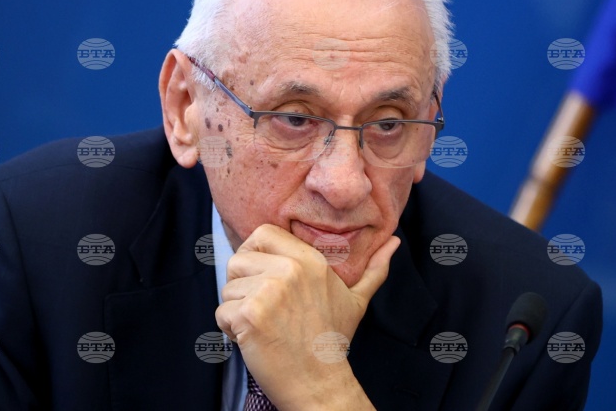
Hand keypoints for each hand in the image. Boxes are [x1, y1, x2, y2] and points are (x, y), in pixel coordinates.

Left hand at [215, 224, 399, 409]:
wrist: (320, 382)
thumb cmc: (332, 340)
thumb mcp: (356, 300)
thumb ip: (374, 269)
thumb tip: (393, 242)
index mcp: (310, 260)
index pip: (262, 232)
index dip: (254, 252)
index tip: (261, 275)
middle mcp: (289, 270)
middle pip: (238, 260)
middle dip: (241, 286)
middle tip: (264, 310)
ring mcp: (269, 292)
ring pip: (227, 288)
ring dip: (236, 310)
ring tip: (263, 326)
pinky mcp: (250, 315)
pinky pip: (221, 312)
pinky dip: (229, 330)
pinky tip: (253, 340)